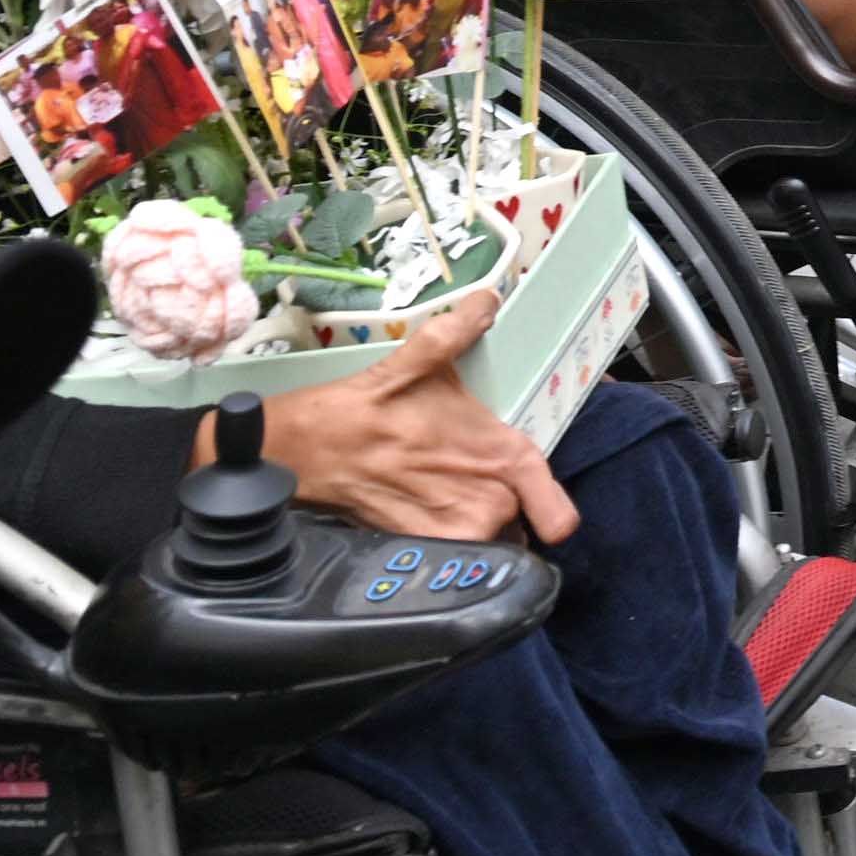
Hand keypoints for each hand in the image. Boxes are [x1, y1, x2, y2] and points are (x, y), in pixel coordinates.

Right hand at [249, 286, 579, 542]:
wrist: (299, 450)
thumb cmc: (365, 408)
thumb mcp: (417, 363)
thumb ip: (458, 332)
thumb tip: (487, 300)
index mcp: (498, 457)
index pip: (555, 512)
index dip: (554, 516)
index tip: (550, 519)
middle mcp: (484, 503)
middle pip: (519, 517)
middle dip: (500, 499)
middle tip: (464, 474)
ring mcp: (454, 534)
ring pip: (491, 537)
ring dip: (477, 520)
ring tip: (441, 489)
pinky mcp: (422, 552)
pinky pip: (459, 556)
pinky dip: (451, 539)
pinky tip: (425, 509)